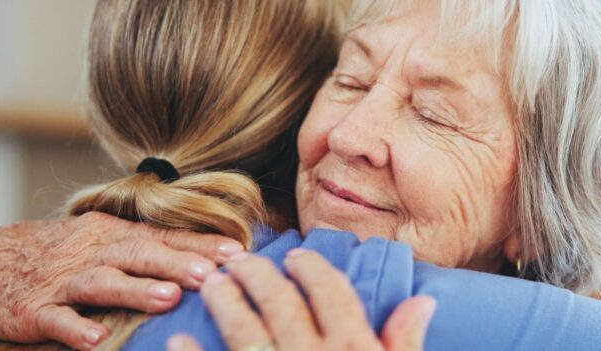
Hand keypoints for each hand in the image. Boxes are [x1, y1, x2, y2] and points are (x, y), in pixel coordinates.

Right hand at [0, 211, 244, 348]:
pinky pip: (56, 319)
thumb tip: (206, 257)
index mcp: (114, 235)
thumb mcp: (104, 240)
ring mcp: (63, 280)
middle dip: (178, 264)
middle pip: (139, 254)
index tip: (237, 254)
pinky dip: (75, 328)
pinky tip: (95, 340)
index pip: (164, 237)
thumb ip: (148, 247)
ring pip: (102, 282)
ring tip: (168, 299)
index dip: (200, 245)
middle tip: (212, 276)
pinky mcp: (34, 309)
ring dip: (135, 290)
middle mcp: (93, 252)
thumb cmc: (66, 254)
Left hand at [196, 249, 435, 350]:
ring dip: (225, 302)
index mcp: (354, 348)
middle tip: (242, 260)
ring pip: (244, 330)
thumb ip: (407, 342)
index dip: (313, 270)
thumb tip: (423, 300)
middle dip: (259, 276)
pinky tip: (177, 339)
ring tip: (212, 283)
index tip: (297, 258)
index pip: (331, 294)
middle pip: (282, 302)